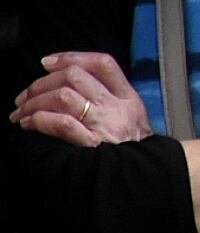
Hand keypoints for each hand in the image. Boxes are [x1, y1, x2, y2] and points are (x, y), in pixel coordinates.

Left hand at [12, 52, 152, 146]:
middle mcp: (117, 107)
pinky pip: (62, 124)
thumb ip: (110, 97)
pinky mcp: (92, 145)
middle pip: (75, 77)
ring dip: (35, 101)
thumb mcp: (132, 115)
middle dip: (42, 82)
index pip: (102, 63)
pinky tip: (29, 124)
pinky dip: (40, 119)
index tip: (46, 63)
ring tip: (21, 112)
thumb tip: (71, 81)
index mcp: (128, 97)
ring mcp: (105, 125)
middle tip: (25, 95)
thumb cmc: (132, 146)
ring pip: (64, 96)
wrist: (144, 175)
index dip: (71, 57)